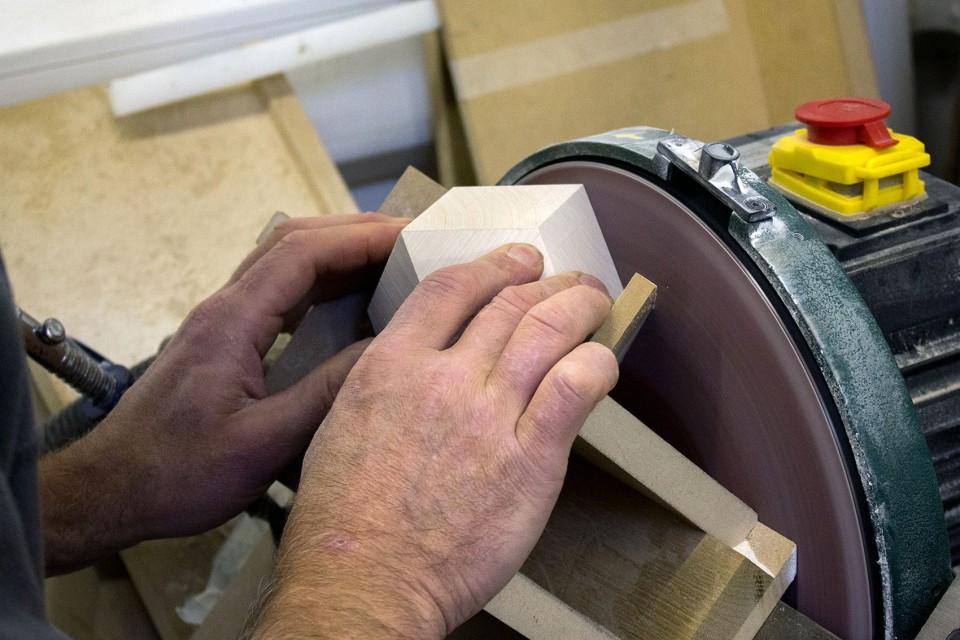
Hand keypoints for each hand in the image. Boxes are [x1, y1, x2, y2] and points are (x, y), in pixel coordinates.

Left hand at [39, 213, 407, 573]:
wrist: (113, 489)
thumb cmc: (179, 473)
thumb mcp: (262, 444)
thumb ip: (326, 395)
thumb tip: (387, 352)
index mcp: (233, 322)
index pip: (303, 254)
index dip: (361, 238)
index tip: (412, 237)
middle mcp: (226, 307)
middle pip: (293, 241)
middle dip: (356, 232)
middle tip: (413, 239)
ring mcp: (224, 320)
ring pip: (285, 261)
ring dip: (339, 252)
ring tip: (394, 260)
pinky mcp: (225, 339)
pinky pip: (280, 291)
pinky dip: (322, 282)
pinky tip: (353, 300)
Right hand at [254, 244, 618, 638]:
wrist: (366, 580)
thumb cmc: (344, 519)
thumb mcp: (340, 426)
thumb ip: (385, 382)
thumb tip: (421, 361)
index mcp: (391, 366)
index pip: (450, 288)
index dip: (492, 266)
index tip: (515, 261)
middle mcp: (442, 378)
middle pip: (509, 303)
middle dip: (546, 282)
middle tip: (565, 279)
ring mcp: (488, 416)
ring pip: (547, 332)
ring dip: (578, 307)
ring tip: (593, 300)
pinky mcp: (529, 459)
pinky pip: (574, 389)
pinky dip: (595, 364)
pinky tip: (601, 362)